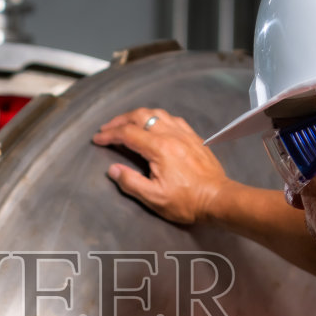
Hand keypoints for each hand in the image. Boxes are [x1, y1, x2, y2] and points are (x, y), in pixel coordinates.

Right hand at [91, 107, 231, 225]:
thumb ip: (131, 182)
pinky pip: (173, 119)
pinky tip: (154, 125)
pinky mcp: (194, 138)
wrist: (218, 199)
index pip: (128, 134)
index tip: (98, 139)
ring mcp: (185, 134)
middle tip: (108, 128)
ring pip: (157, 113)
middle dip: (120, 120)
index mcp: (159, 148)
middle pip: (141, 116)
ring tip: (127, 123)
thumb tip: (113, 170)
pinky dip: (157, 118)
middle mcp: (172, 135)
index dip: (109, 135)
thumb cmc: (187, 201)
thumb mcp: (154, 198)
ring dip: (138, 115)